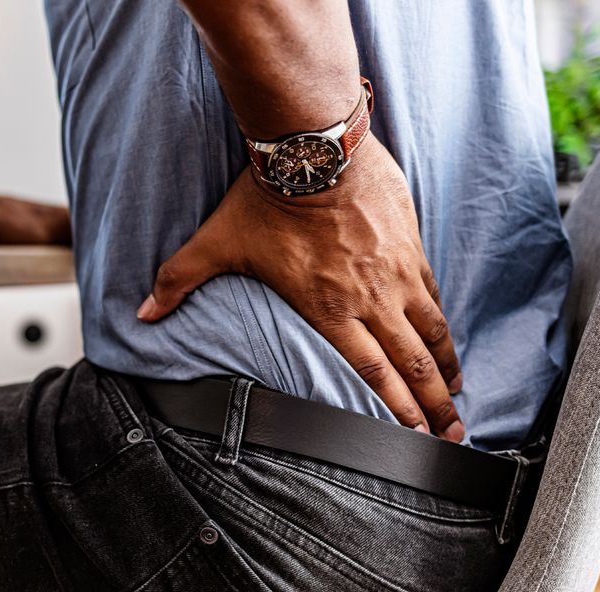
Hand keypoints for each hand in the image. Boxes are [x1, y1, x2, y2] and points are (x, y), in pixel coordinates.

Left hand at [137, 140, 464, 440]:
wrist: (314, 146)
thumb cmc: (263, 198)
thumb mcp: (216, 243)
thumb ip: (179, 281)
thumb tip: (142, 312)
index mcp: (328, 310)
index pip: (370, 373)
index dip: (395, 410)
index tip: (413, 438)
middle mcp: (370, 298)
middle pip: (412, 364)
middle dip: (432, 406)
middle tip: (451, 437)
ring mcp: (397, 273)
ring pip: (432, 333)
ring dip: (447, 370)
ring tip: (457, 399)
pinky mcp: (410, 246)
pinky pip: (433, 295)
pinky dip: (444, 325)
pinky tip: (449, 343)